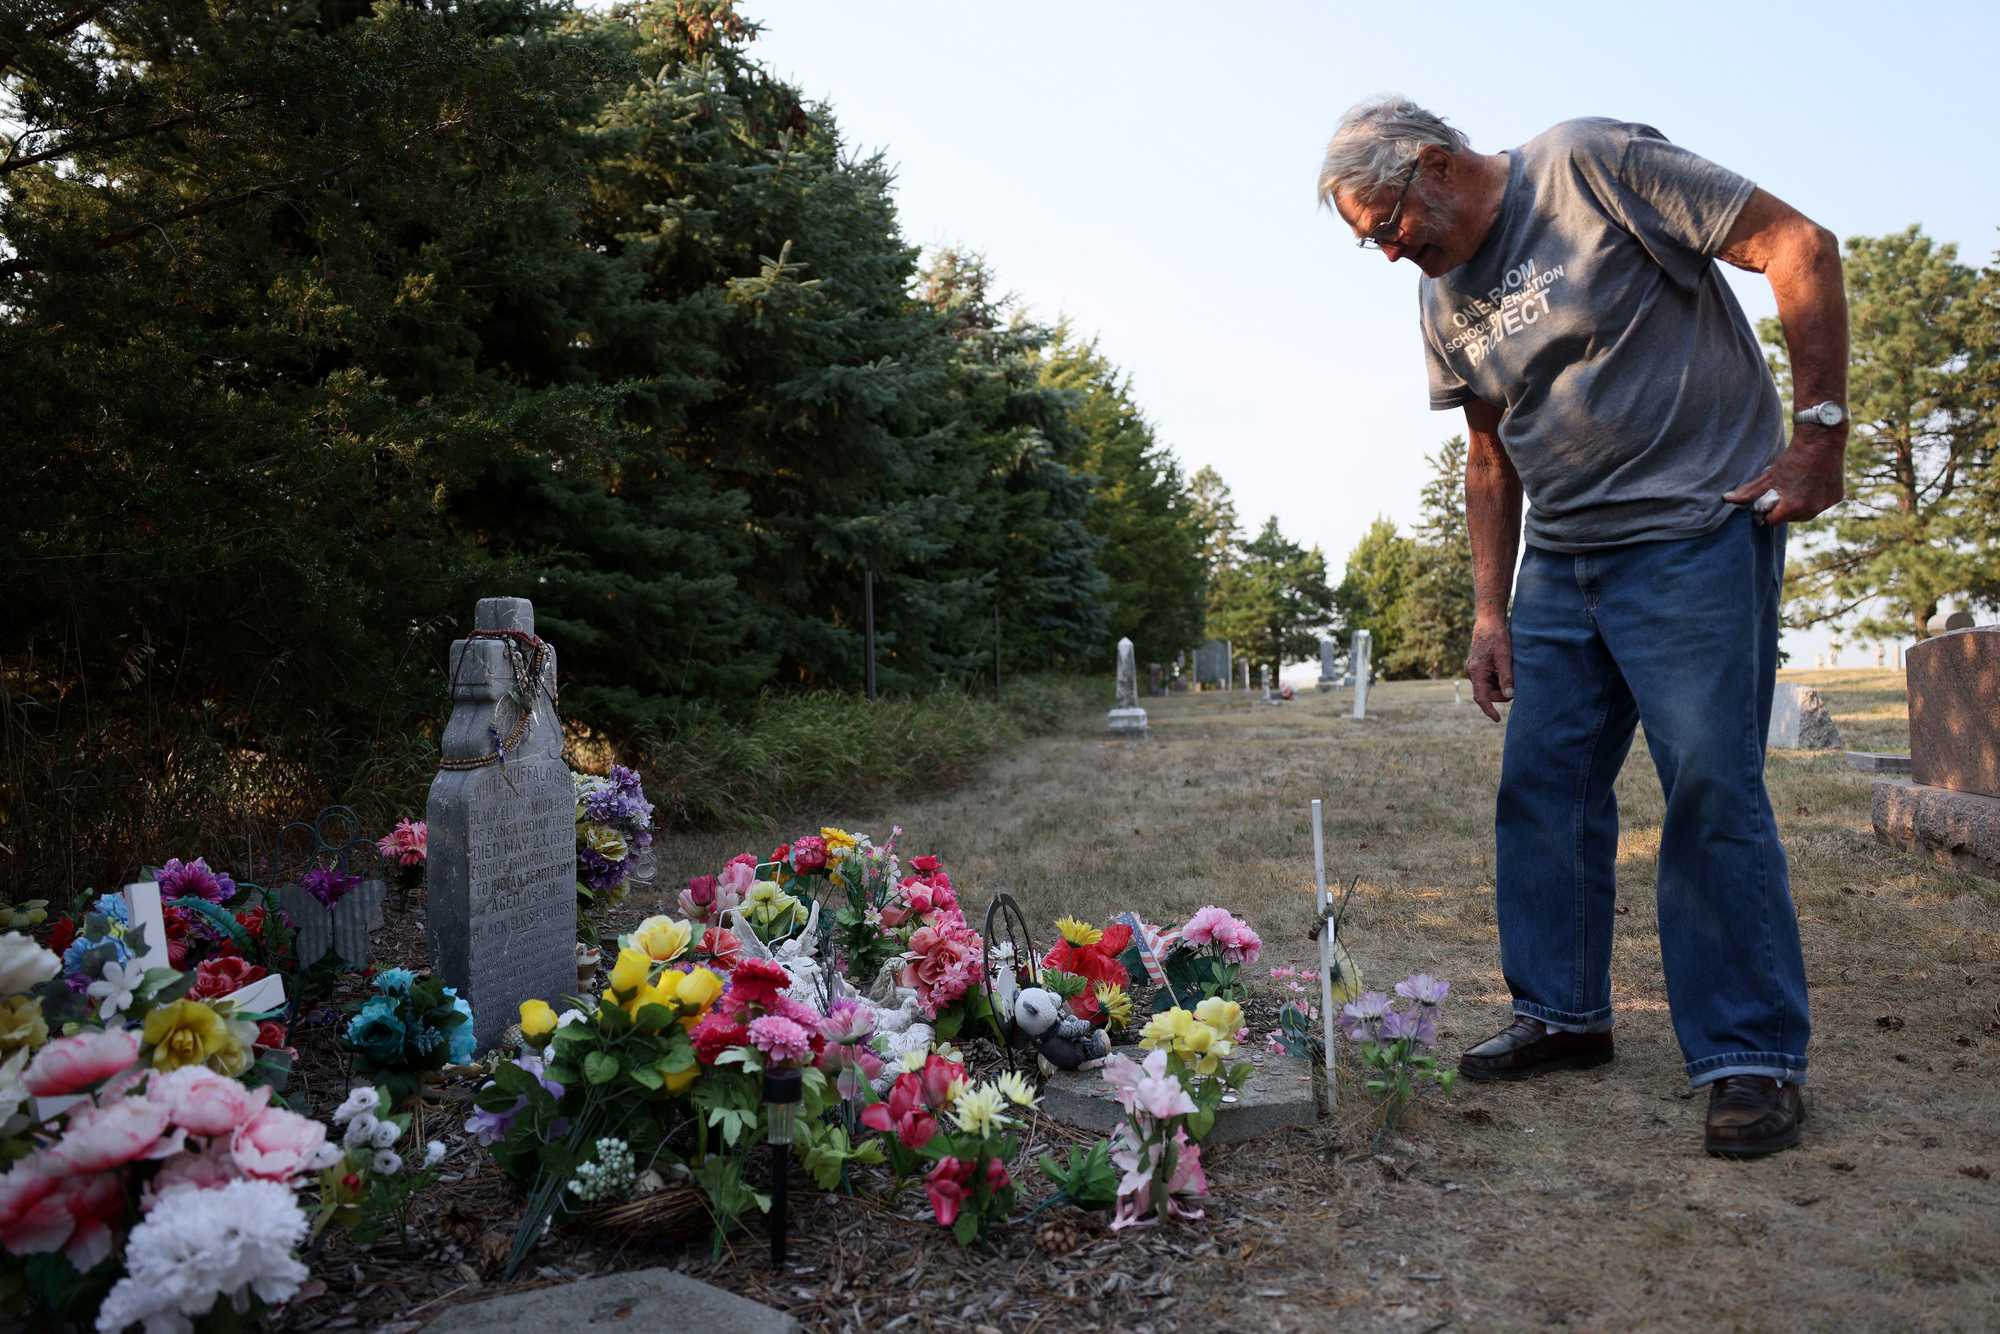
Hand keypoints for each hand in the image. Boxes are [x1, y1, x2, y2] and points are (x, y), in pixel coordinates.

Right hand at [1464, 617, 1512, 722]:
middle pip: (1486, 693)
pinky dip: (1498, 678)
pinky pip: (1488, 678)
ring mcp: (1474, 669)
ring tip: (1510, 671)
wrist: (1488, 621)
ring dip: (1500, 684)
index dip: (1489, 710)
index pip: (1481, 697)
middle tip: (1515, 685)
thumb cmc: (1497, 637)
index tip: (1497, 719)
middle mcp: (1472, 672)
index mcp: (1476, 671)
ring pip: (1488, 686)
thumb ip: (1506, 677)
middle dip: (1500, 693)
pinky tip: (1505, 667)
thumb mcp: (1504, 657)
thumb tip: (1510, 695)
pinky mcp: (1478, 665)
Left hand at [1723, 426, 1845, 525]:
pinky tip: (1812, 483)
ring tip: (1797, 487)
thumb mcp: (1770, 476)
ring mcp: (1826, 504)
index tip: (1768, 501)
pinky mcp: (1837, 497)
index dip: (1768, 511)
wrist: (1822, 440)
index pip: (1773, 520)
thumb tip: (1727, 499)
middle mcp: (1812, 509)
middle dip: (1784, 508)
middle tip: (1784, 491)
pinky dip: (1816, 498)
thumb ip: (1750, 492)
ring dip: (1800, 505)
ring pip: (1806, 513)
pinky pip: (1821, 504)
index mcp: (1793, 507)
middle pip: (1790, 518)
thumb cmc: (1793, 458)